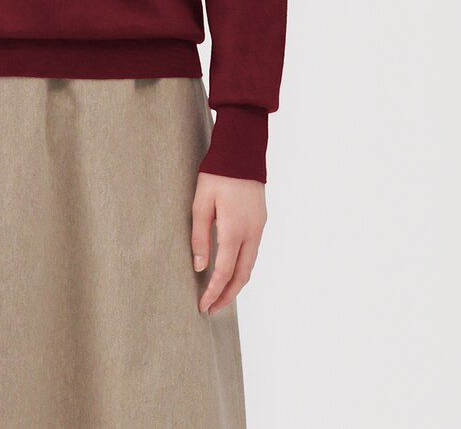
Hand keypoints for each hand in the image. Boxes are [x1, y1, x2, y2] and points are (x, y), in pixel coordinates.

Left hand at [191, 171, 265, 313]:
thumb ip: (199, 236)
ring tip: (220, 295)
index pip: (223, 272)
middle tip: (212, 309)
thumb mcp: (201, 203)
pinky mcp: (261, 221)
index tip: (202, 306)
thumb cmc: (217, 174)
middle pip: (242, 276)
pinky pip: (253, 252)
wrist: (242, 152)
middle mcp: (251, 233)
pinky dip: (242, 267)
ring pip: (250, 265)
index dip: (213, 292)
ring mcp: (259, 227)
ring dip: (236, 283)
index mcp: (234, 229)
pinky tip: (231, 270)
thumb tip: (199, 266)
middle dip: (227, 296)